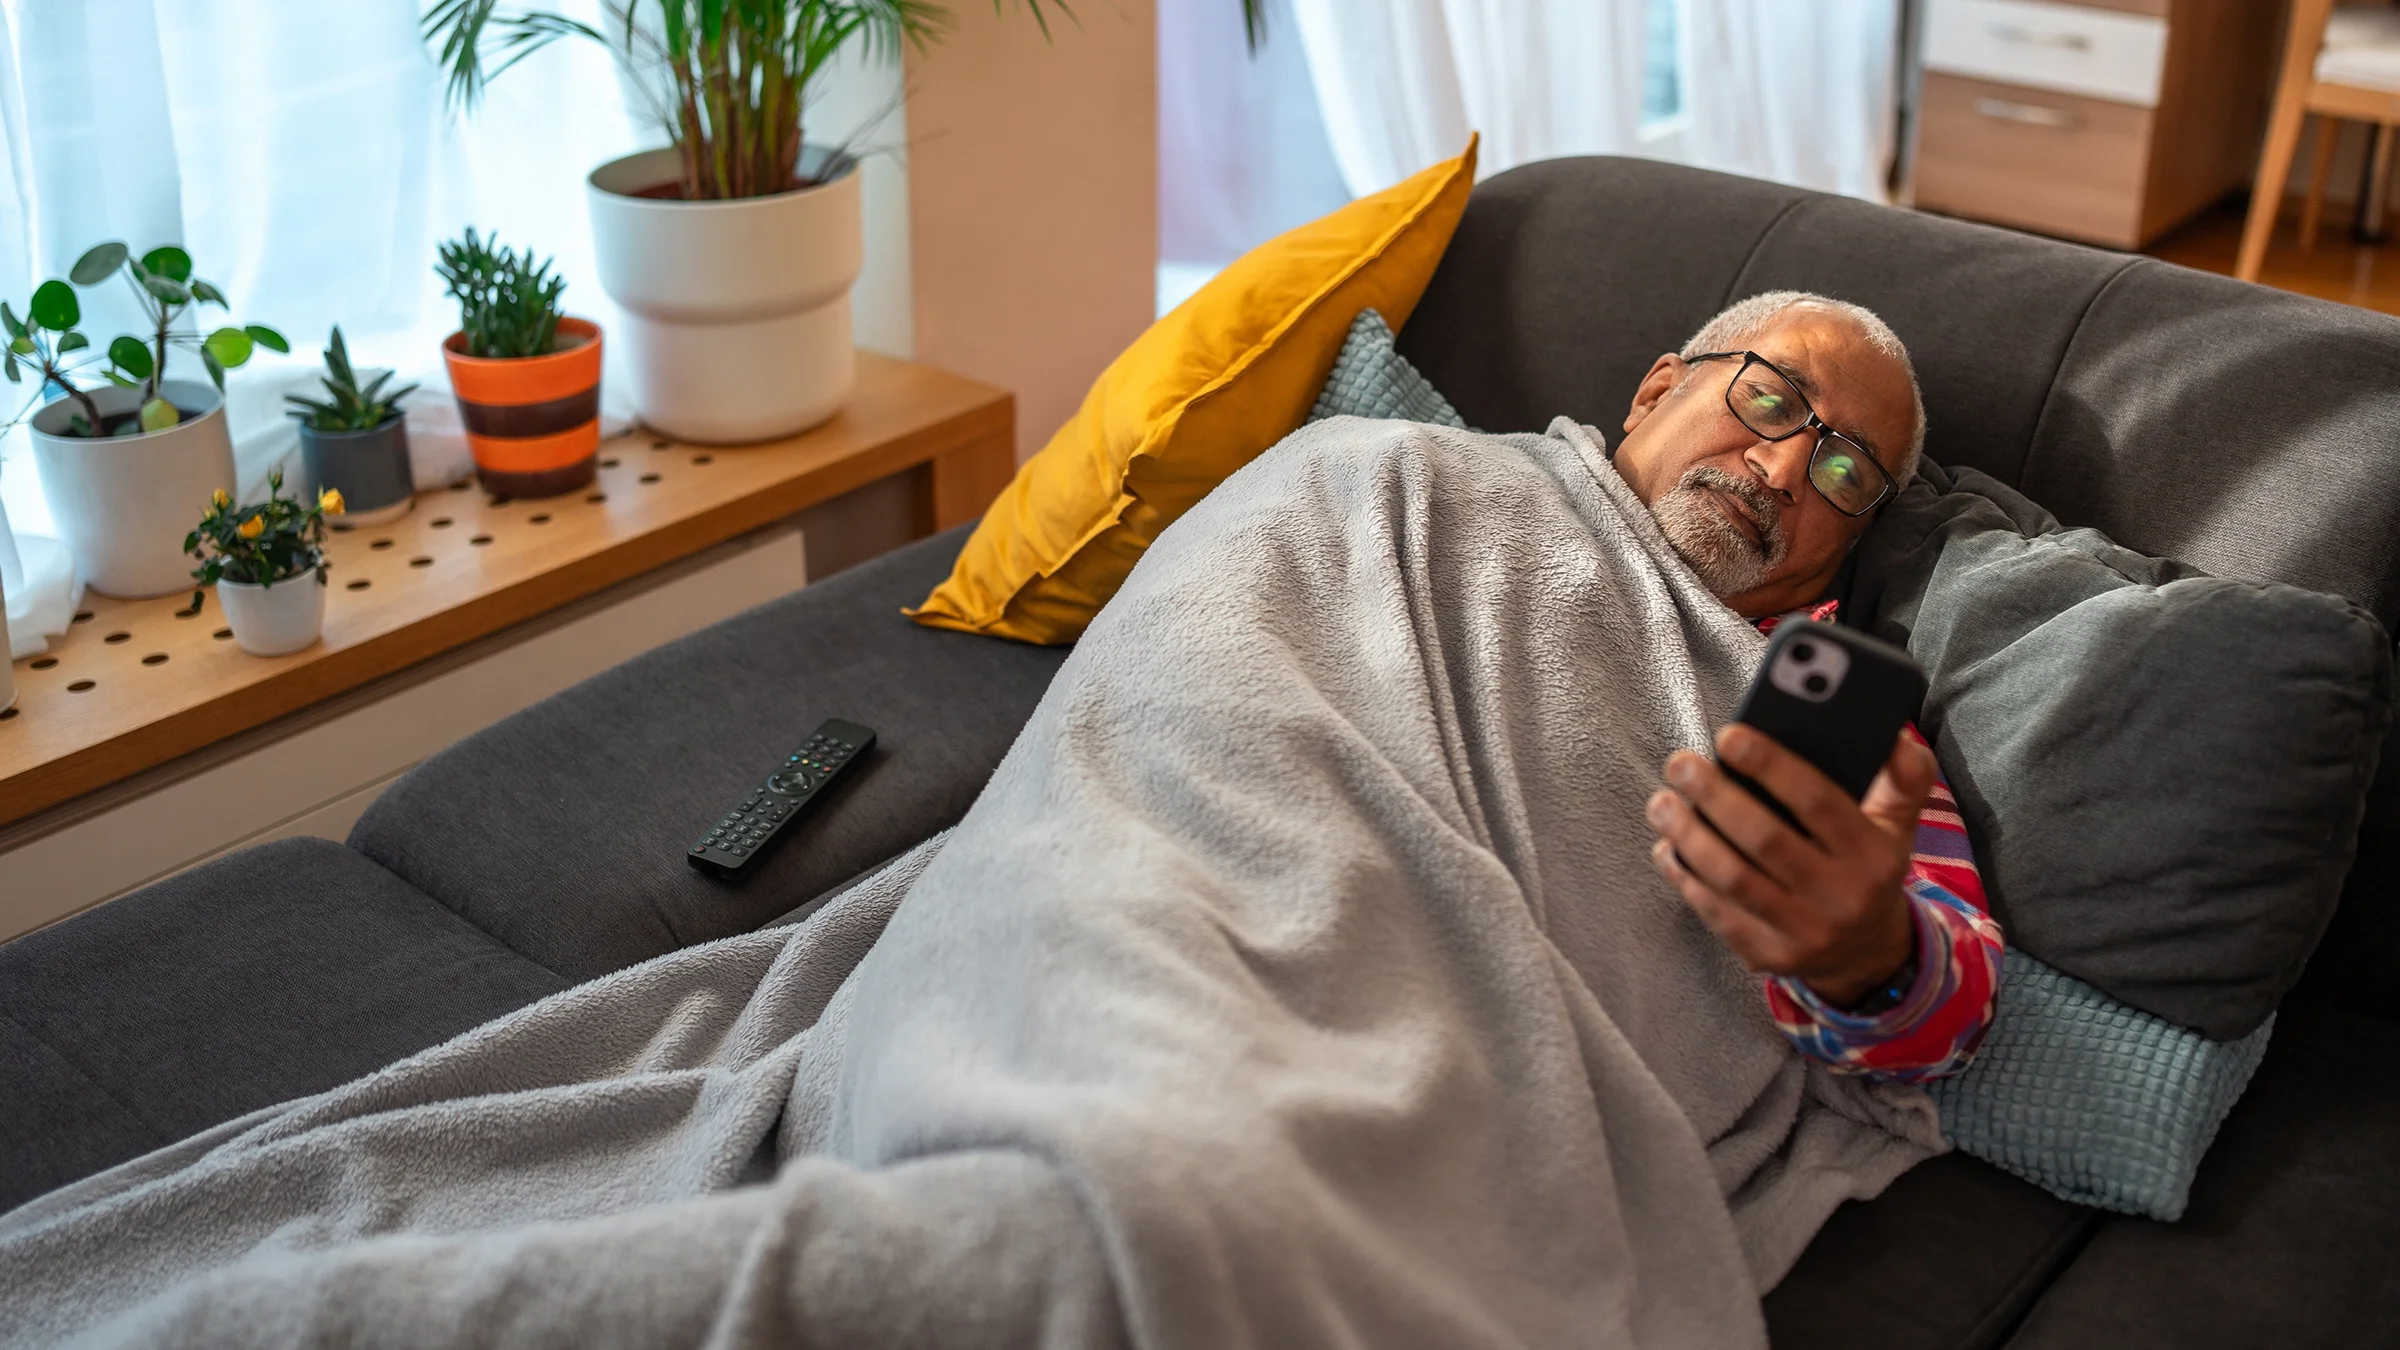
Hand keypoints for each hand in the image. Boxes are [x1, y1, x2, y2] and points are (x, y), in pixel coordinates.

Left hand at [1644, 725, 1935, 1006]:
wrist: (1868, 954)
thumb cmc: (1868, 868)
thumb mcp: (1898, 825)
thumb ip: (1904, 778)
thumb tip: (1894, 736)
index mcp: (1873, 856)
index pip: (1817, 801)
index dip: (1769, 765)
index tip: (1728, 736)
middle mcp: (1840, 897)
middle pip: (1765, 839)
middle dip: (1714, 796)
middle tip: (1680, 764)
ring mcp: (1802, 933)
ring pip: (1732, 879)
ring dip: (1688, 835)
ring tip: (1662, 802)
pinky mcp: (1768, 956)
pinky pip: (1716, 912)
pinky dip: (1684, 876)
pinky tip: (1666, 846)